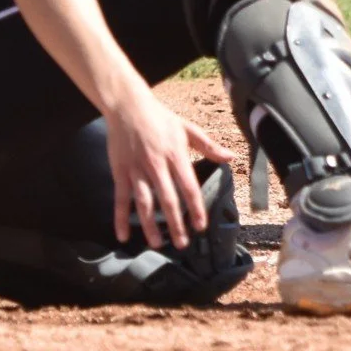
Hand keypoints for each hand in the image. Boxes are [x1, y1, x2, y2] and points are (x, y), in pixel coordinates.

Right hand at [105, 80, 231, 249]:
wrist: (128, 106)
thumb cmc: (161, 117)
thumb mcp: (187, 128)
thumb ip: (208, 145)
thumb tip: (230, 157)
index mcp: (176, 156)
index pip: (189, 187)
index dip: (195, 208)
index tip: (201, 226)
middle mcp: (156, 166)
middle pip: (167, 200)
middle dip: (175, 224)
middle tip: (182, 244)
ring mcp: (136, 170)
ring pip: (144, 204)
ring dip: (150, 226)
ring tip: (157, 244)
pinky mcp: (120, 172)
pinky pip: (120, 199)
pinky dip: (120, 218)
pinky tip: (122, 235)